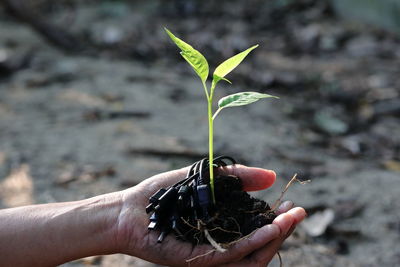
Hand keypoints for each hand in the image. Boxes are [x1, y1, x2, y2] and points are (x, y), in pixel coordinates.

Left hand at [115, 165, 305, 265]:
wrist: (132, 208)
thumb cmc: (167, 194)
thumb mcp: (207, 178)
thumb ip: (238, 177)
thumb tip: (272, 177)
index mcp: (224, 230)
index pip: (258, 231)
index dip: (278, 220)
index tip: (292, 203)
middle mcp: (220, 246)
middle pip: (259, 247)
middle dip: (282, 231)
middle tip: (297, 212)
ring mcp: (209, 256)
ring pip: (250, 257)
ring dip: (272, 239)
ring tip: (287, 221)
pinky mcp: (197, 261)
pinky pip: (229, 256)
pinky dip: (251, 245)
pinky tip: (267, 230)